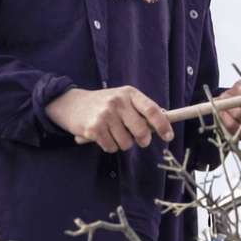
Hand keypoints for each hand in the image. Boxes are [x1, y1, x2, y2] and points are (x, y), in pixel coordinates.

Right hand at [46, 86, 173, 152]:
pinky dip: (110, 146)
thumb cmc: (102, 104)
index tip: (169, 136)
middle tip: (139, 140)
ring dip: (122, 143)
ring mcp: (105, 115)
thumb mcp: (122, 99)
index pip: (152, 110)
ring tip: (113, 133)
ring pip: (126, 143)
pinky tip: (103, 136)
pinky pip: (111, 147)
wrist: (71, 104)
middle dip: (143, 140)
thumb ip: (139, 110)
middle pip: (142, 131)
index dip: (163, 125)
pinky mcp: (94, 128)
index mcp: (129, 93)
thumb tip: (159, 128)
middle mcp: (118, 102)